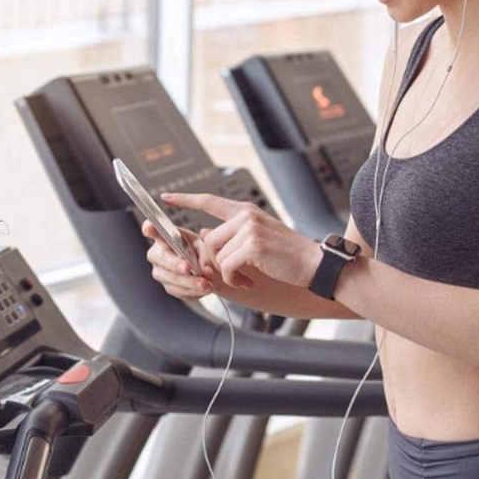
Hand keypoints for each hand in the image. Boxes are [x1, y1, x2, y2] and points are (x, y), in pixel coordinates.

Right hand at [143, 220, 253, 299]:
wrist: (208, 270)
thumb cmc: (201, 252)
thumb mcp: (206, 247)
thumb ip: (205, 255)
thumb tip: (204, 269)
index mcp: (166, 237)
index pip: (154, 231)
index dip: (150, 229)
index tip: (149, 227)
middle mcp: (158, 254)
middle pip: (162, 259)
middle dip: (176, 265)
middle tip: (188, 268)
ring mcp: (161, 273)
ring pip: (172, 279)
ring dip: (190, 283)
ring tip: (206, 285)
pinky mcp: (168, 287)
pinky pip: (179, 292)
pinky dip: (193, 291)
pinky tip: (203, 289)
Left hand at [161, 192, 320, 288]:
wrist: (313, 264)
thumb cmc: (286, 254)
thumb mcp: (257, 236)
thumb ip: (232, 233)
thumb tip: (205, 233)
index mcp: (245, 210)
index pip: (209, 201)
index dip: (185, 199)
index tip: (165, 197)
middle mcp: (245, 215)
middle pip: (210, 240)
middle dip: (217, 261)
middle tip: (234, 274)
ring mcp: (249, 229)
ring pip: (218, 255)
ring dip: (228, 272)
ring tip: (245, 277)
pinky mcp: (252, 245)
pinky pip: (227, 266)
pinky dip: (234, 279)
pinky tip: (248, 282)